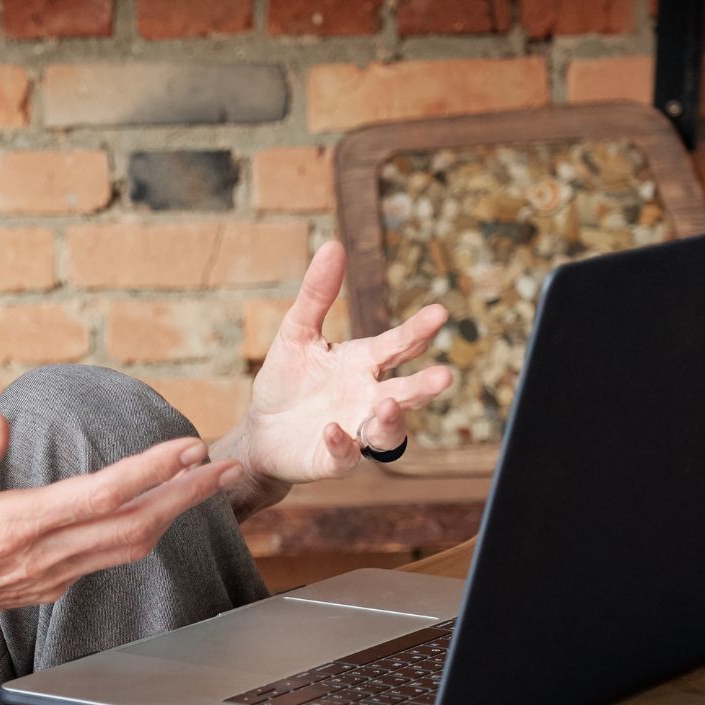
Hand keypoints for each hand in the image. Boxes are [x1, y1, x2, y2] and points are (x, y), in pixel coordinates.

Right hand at [0, 412, 242, 674]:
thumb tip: (0, 422)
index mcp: (14, 525)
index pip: (100, 496)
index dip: (150, 472)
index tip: (187, 449)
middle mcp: (40, 556)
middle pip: (132, 527)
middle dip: (185, 497)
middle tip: (223, 468)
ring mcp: (46, 577)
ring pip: (126, 549)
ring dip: (171, 516)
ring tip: (203, 486)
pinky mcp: (43, 587)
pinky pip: (105, 560)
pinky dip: (140, 534)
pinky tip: (152, 514)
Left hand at [212, 240, 452, 515]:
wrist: (260, 432)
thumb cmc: (286, 382)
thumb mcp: (296, 333)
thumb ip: (317, 295)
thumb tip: (334, 245)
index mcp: (363, 364)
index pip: (397, 345)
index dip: (417, 330)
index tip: (439, 312)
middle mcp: (368, 397)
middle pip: (405, 391)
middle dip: (423, 386)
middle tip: (444, 376)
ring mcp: (355, 430)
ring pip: (387, 431)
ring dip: (392, 419)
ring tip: (390, 404)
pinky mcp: (332, 459)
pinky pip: (345, 455)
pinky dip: (342, 443)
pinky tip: (332, 429)